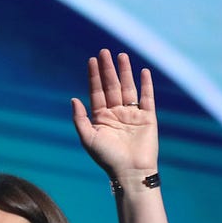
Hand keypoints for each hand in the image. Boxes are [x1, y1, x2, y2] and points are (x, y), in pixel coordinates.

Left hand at [70, 49, 157, 181]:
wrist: (130, 171)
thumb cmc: (107, 158)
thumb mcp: (89, 139)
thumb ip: (80, 119)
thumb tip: (73, 98)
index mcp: (101, 117)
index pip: (97, 91)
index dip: (94, 76)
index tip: (92, 60)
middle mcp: (116, 113)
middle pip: (112, 86)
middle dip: (108, 69)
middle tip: (104, 51)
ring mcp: (132, 114)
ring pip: (128, 88)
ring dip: (125, 72)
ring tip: (121, 56)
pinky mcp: (148, 118)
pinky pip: (147, 98)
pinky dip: (146, 85)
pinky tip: (144, 72)